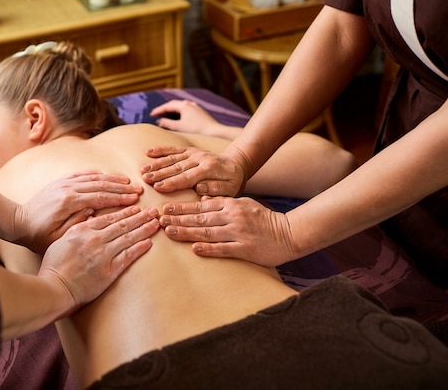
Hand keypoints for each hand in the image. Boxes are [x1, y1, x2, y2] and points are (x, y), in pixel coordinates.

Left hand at [16, 171, 144, 253]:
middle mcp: (67, 189)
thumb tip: (94, 211)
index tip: (134, 200)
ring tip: (128, 182)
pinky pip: (81, 174)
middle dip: (121, 187)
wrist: (17, 222)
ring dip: (112, 179)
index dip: (119, 198)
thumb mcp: (58, 237)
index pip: (100, 198)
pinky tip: (107, 176)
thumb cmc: (38, 236)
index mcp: (69, 203)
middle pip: (100, 185)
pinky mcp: (59, 182)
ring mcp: (63, 183)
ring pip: (93, 178)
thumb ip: (77, 224)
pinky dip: (96, 174)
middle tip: (137, 190)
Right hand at [39, 205, 159, 310]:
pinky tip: (149, 242)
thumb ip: (77, 227)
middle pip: (123, 225)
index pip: (109, 217)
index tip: (136, 207)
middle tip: (153, 211)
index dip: (125, 212)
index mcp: (83, 230)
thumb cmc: (54, 266)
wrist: (54, 288)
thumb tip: (89, 216)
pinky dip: (139, 248)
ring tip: (155, 223)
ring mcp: (103, 254)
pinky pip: (128, 256)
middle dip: (140, 217)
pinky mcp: (109, 271)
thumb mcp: (61, 239)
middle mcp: (95, 239)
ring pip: (128, 238)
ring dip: (144, 229)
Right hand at [140, 147, 245, 195]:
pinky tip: (148, 152)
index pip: (188, 177)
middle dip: (159, 173)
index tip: (158, 187)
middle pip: (176, 167)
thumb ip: (217, 190)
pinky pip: (173, 149)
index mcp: (209, 169)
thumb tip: (200, 188)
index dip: (172, 182)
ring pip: (172, 158)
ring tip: (142, 170)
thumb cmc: (232, 181)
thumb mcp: (231, 189)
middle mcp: (200, 158)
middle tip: (144, 179)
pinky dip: (161, 150)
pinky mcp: (189, 149)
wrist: (237, 163)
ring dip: (156, 163)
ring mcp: (194, 152)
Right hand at [150, 100, 223, 135]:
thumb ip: (167, 123)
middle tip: (157, 114)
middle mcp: (190, 104)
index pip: (168, 105)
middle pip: (174, 104)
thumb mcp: (179, 127)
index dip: (158, 110)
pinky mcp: (200, 113)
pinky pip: (186, 111)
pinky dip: (180, 113)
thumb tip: (159, 121)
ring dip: (173, 111)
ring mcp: (196, 108)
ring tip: (166, 116)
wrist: (214, 132)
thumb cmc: (197, 130)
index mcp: (184, 105)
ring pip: (181, 107)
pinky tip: (179, 119)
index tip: (151, 114)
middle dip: (165, 109)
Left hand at [159, 196, 295, 266]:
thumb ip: (223, 203)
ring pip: (207, 232)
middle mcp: (232, 216)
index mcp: (230, 204)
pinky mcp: (245, 249)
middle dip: (177, 218)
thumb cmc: (263, 219)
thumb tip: (202, 199)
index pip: (200, 205)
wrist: (289, 233)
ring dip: (187, 232)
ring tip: (169, 232)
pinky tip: (194, 249)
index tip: (163, 208)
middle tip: (158, 219)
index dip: (180, 207)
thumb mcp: (243, 204)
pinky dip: (209, 248)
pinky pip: (223, 249)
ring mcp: (238, 233)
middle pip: (199, 218)